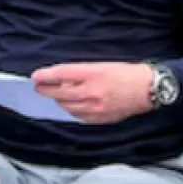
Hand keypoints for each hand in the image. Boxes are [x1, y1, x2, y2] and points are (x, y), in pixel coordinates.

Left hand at [31, 62, 154, 124]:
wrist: (147, 89)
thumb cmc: (126, 72)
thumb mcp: (102, 65)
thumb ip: (82, 72)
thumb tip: (62, 78)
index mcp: (92, 74)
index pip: (61, 75)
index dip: (45, 76)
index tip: (35, 76)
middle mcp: (91, 92)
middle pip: (60, 93)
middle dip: (46, 90)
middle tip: (39, 86)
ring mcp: (95, 108)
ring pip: (67, 106)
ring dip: (58, 100)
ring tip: (55, 95)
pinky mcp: (100, 119)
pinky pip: (78, 116)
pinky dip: (71, 110)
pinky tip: (70, 105)